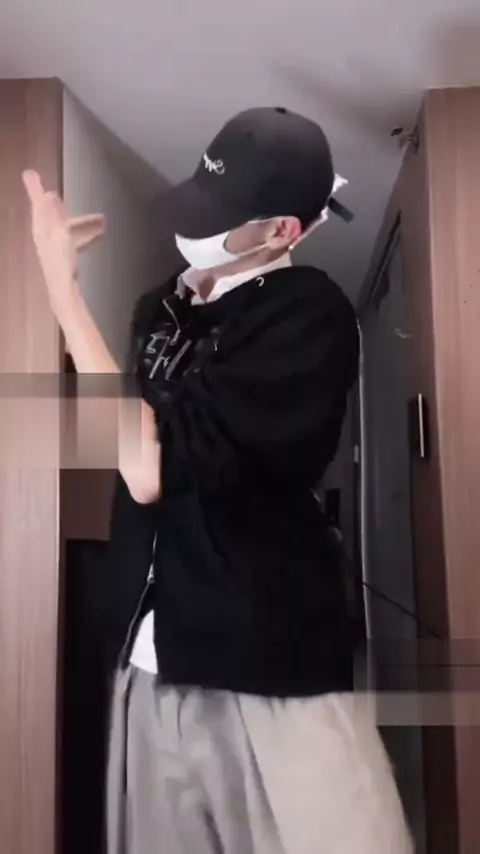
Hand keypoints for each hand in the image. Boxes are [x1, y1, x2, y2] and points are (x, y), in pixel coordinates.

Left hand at [22, 170, 104, 300]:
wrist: (65, 293)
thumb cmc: (61, 261)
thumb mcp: (56, 230)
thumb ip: (46, 206)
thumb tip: (38, 182)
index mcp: (41, 229)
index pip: (39, 206)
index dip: (39, 193)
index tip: (38, 179)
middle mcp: (46, 237)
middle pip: (57, 219)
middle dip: (73, 212)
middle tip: (90, 206)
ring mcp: (55, 249)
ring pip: (69, 230)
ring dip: (84, 224)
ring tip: (103, 223)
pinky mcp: (64, 260)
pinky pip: (74, 242)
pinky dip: (85, 237)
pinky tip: (97, 239)